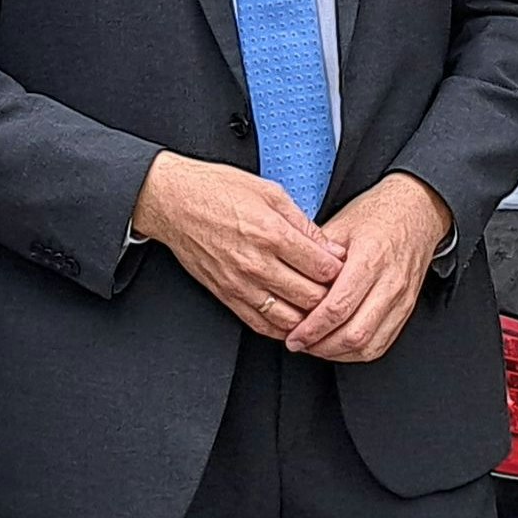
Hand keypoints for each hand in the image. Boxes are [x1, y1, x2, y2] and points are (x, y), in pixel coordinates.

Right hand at [134, 153, 342, 334]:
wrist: (172, 201)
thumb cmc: (216, 190)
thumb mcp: (269, 192)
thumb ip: (303, 223)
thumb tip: (331, 247)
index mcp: (271, 233)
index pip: (322, 268)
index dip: (341, 271)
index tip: (345, 268)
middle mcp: (256, 262)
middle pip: (311, 297)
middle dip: (330, 296)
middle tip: (338, 290)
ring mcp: (240, 283)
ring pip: (289, 318)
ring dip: (308, 317)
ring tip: (318, 308)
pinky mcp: (226, 295)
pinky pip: (261, 324)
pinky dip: (282, 328)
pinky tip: (293, 320)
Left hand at [283, 174, 450, 362]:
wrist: (415, 212)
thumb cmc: (376, 216)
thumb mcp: (339, 224)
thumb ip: (314, 254)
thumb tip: (288, 280)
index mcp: (370, 258)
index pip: (338, 306)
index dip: (312, 327)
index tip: (292, 334)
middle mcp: (389, 283)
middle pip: (355, 333)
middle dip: (321, 346)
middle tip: (299, 343)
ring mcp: (401, 299)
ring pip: (369, 345)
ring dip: (338, 353)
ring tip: (314, 347)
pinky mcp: (406, 310)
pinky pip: (382, 343)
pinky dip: (357, 352)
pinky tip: (337, 346)